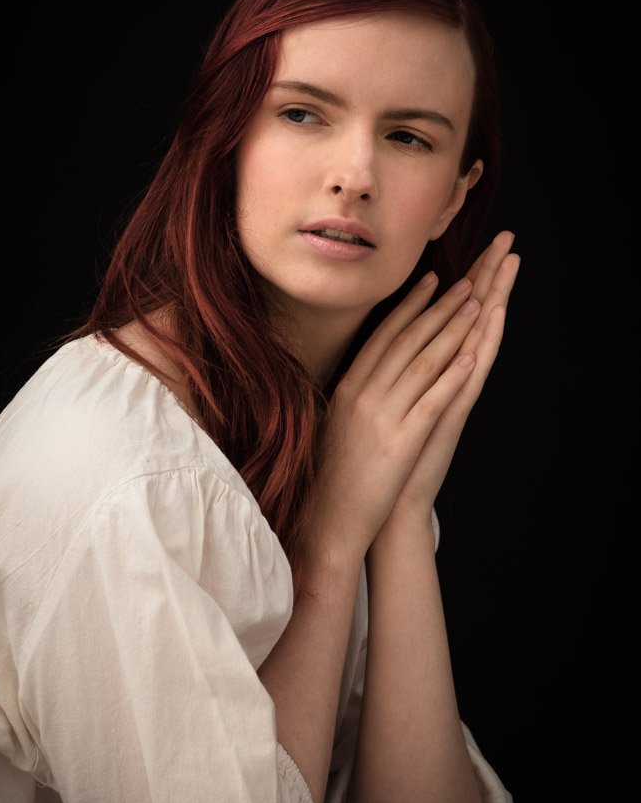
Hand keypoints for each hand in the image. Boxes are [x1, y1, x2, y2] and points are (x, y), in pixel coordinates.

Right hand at [310, 232, 518, 560]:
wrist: (326, 521)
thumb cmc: (329, 477)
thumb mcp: (333, 424)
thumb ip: (348, 395)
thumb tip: (361, 372)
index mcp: (347, 388)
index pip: (383, 336)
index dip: (410, 306)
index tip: (431, 281)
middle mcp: (362, 395)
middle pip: (407, 341)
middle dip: (439, 308)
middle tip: (465, 280)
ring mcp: (382, 417)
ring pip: (422, 363)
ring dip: (451, 330)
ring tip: (476, 304)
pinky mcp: (401, 442)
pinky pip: (431, 400)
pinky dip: (451, 376)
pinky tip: (471, 355)